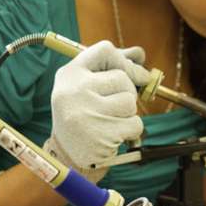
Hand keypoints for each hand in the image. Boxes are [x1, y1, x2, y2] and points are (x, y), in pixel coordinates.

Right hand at [44, 40, 150, 182]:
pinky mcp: (102, 135)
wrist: (66, 156)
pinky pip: (135, 124)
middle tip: (111, 106)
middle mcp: (75, 90)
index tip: (131, 73)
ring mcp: (88, 113)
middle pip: (123, 78)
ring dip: (128, 113)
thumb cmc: (82, 113)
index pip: (105, 50)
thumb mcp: (86, 86)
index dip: (124, 60)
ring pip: (130, 102)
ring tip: (109, 121)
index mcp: (70, 74)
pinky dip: (131, 130)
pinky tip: (113, 134)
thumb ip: (111, 67)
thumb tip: (140, 53)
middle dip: (126, 92)